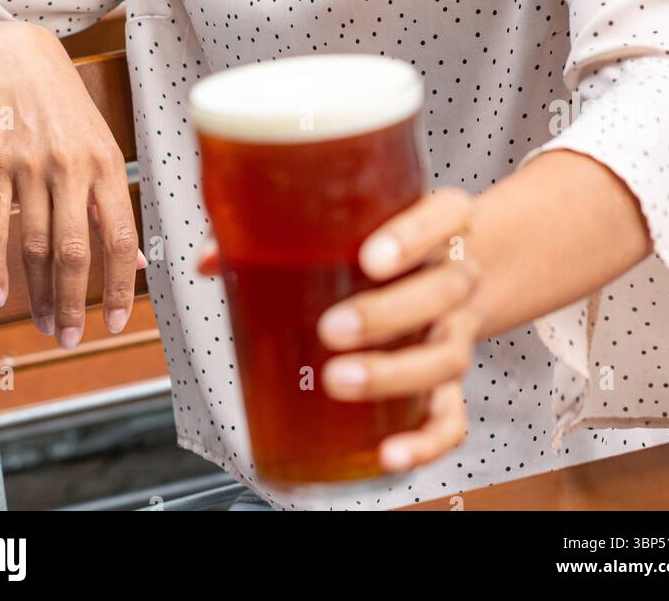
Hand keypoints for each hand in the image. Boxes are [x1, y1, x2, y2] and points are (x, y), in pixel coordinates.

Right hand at [0, 21, 145, 347]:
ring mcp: (32, 167)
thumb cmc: (67, 107)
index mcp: (107, 165)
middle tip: (68, 337)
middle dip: (73, 304)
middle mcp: (72, 167)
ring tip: (42, 322)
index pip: (120, 237)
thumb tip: (140, 259)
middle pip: (75, 252)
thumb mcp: (104, 147)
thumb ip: (116, 204)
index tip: (117, 321)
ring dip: (37, 294)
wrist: (20, 58)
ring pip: (35, 246)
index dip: (121, 286)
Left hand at [197, 188, 480, 473]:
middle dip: (386, 314)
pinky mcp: (449, 382)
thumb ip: (282, 229)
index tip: (369, 257)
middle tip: (331, 329)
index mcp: (437, 223)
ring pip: (446, 356)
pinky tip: (388, 452)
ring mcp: (454, 331)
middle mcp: (453, 275)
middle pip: (441, 290)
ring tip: (338, 379)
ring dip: (393, 374)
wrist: (446, 266)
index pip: (443, 216)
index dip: (411, 237)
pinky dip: (424, 440)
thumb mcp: (354, 219)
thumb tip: (213, 260)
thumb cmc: (386, 239)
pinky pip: (451, 418)